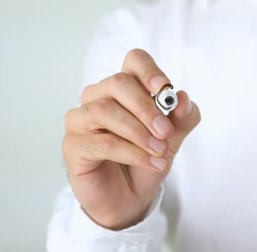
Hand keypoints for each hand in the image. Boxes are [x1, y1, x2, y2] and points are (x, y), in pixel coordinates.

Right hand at [63, 49, 200, 229]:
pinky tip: (151, 163)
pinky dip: (132, 153)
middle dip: (146, 107)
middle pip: (118, 83)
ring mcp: (81, 119)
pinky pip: (101, 142)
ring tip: (160, 151)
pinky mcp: (73, 145)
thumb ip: (183, 116)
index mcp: (125, 87)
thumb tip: (182, 98)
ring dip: (139, 132)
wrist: (132, 196)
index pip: (134, 61)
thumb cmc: (148, 156)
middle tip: (166, 131)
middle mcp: (99, 96)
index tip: (164, 90)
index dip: (148, 71)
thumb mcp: (174, 136)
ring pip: (105, 111)